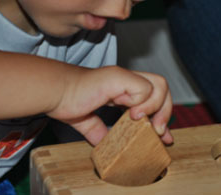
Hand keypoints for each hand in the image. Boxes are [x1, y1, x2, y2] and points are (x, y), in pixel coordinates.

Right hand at [46, 65, 172, 145]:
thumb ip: (98, 130)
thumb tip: (104, 144)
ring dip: (158, 108)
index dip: (161, 116)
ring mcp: (124, 77)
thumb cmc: (66, 100)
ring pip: (159, 85)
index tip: (162, 137)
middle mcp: (126, 80)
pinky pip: (144, 89)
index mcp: (121, 88)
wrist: (54, 92)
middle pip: (162, 87)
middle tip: (158, 132)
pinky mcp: (119, 77)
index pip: (153, 96)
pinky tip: (132, 115)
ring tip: (145, 123)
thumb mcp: (87, 121)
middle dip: (166, 112)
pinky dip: (144, 104)